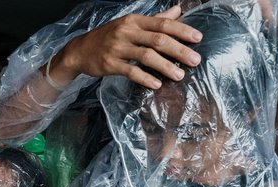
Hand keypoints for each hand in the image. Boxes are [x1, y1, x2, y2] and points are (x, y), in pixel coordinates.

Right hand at [53, 5, 202, 88]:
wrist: (80, 50)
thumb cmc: (108, 37)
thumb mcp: (130, 24)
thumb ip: (155, 19)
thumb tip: (177, 11)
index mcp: (134, 21)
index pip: (162, 24)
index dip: (182, 30)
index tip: (198, 38)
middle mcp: (126, 32)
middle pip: (158, 40)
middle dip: (179, 50)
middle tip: (195, 60)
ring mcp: (118, 48)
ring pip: (146, 56)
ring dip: (165, 66)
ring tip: (179, 75)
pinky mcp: (110, 64)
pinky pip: (131, 72)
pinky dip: (145, 78)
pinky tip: (156, 84)